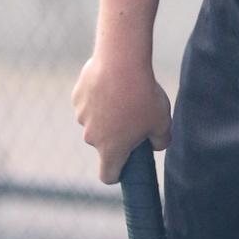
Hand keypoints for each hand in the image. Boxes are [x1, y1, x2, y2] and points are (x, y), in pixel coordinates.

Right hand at [71, 53, 171, 183]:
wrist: (121, 62)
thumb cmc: (143, 95)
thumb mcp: (162, 121)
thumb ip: (160, 140)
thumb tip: (156, 145)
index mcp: (111, 149)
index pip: (107, 176)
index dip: (117, 174)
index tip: (126, 166)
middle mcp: (92, 137)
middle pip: (103, 144)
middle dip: (116, 135)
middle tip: (134, 116)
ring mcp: (82, 116)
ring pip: (95, 121)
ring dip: (106, 114)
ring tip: (124, 94)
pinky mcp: (77, 97)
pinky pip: (88, 102)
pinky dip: (97, 96)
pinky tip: (110, 82)